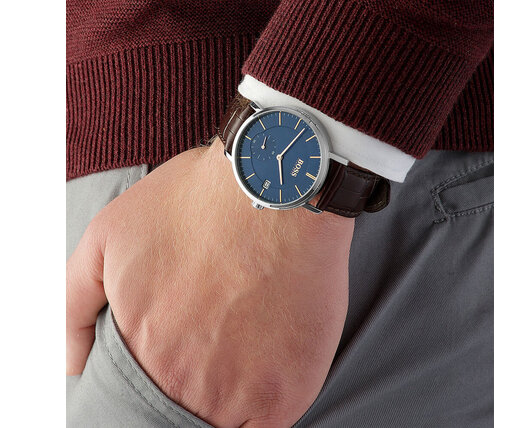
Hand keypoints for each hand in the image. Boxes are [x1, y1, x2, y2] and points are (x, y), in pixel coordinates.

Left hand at [67, 139, 353, 426]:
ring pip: (225, 424)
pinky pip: (267, 426)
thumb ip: (74, 306)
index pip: (136, 406)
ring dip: (228, 401)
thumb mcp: (109, 235)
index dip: (153, 389)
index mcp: (143, 352)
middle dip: (190, 392)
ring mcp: (243, 392)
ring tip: (239, 351)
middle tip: (210, 349)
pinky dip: (261, 408)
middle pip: (184, 415)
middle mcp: (188, 384)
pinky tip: (265, 363)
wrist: (276, 185)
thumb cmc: (197, 202)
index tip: (170, 367)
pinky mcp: (290, 390)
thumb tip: (73, 364)